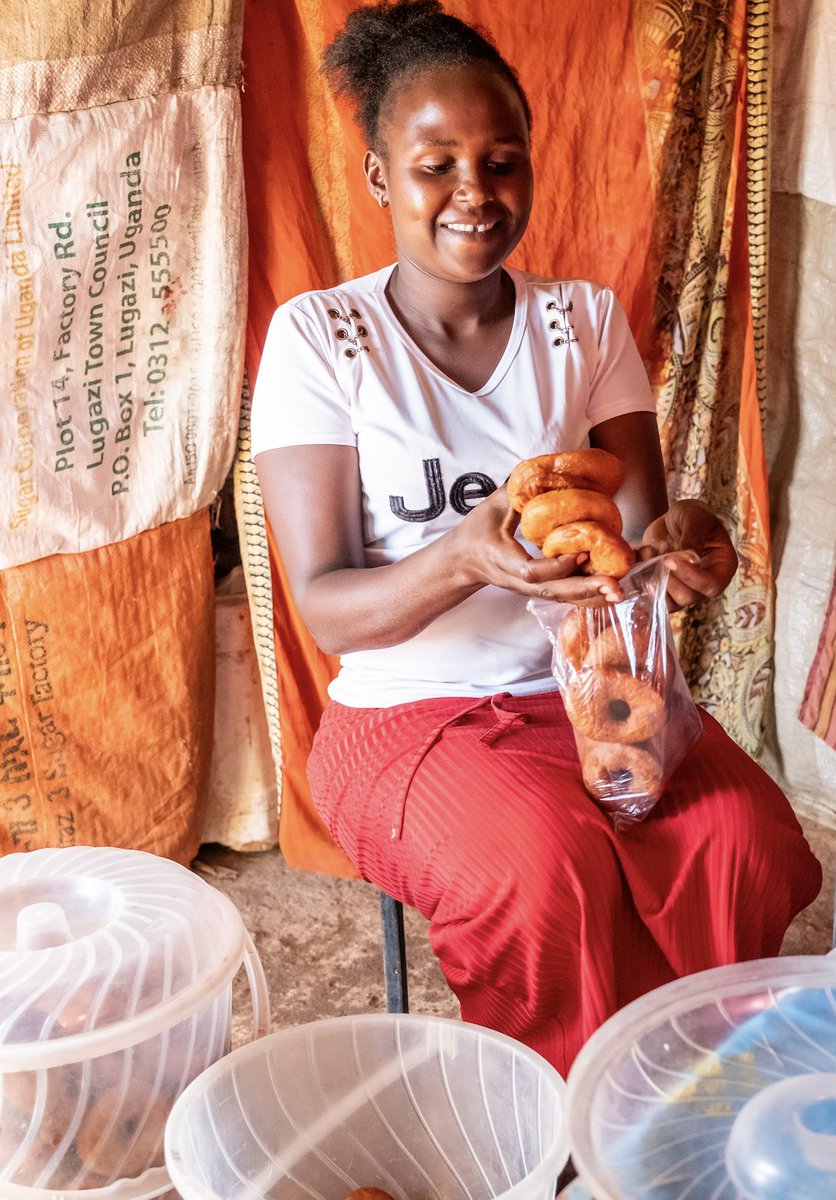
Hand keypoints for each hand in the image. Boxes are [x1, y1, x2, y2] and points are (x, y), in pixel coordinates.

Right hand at [453, 488, 624, 605]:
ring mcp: (530, 590)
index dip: (557, 566)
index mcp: (505, 562)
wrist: (463, 562)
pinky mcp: (540, 590)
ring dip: (592, 596)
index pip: (532, 572)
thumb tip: (543, 467)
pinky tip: (611, 592)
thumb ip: (516, 491)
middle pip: (554, 592)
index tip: (581, 552)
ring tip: (619, 592)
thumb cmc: (477, 532)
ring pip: (563, 598)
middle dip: (585, 590)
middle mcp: (520, 582)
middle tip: (614, 587)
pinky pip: (565, 597)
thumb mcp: (491, 508)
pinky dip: (588, 596)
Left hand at [638, 499, 737, 610]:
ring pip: (669, 603)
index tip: (671, 559)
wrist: (672, 521)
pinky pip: (653, 599)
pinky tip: (640, 560)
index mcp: (722, 567)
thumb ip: (693, 536)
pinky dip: (641, 583)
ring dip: (653, 580)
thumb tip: (689, 558)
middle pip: (689, 598)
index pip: (712, 585)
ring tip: (649, 553)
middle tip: (659, 557)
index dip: (691, 577)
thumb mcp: (696, 517)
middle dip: (669, 579)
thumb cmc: (691, 515)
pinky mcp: (666, 590)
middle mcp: (705, 583)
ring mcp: (685, 589)